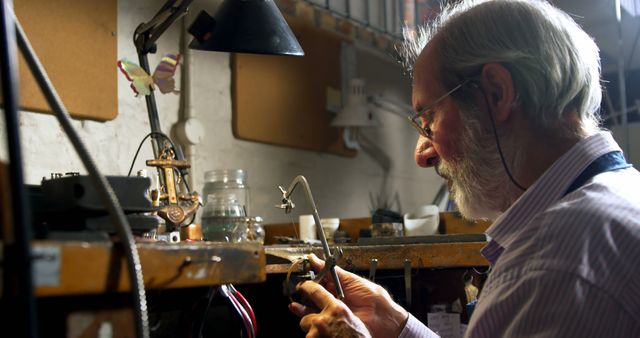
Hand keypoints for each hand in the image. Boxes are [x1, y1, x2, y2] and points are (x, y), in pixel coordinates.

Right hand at [289, 254, 408, 337]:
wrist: (382, 318)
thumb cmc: (374, 298)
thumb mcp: (352, 280)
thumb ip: (334, 272)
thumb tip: (318, 259)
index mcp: (339, 284)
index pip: (321, 276)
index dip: (311, 271)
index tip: (304, 265)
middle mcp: (334, 296)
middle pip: (313, 289)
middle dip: (305, 284)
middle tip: (299, 280)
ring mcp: (331, 308)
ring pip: (311, 302)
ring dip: (301, 298)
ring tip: (297, 292)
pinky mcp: (330, 320)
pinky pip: (314, 316)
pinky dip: (303, 312)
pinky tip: (297, 307)